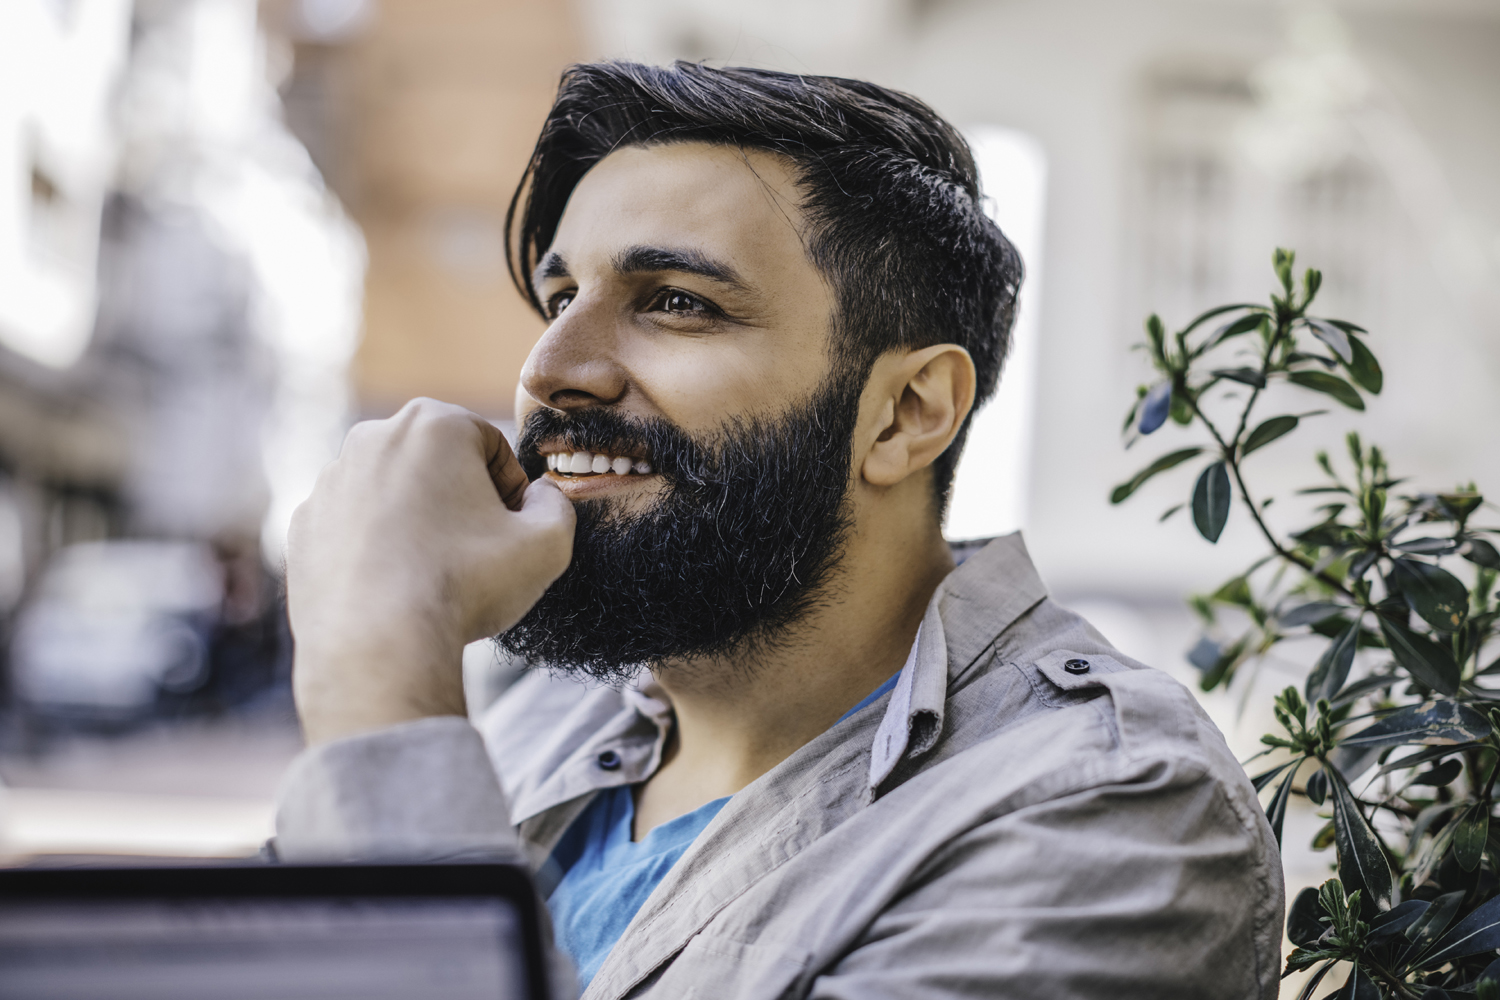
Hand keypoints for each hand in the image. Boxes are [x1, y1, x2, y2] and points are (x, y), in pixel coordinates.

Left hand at [287, 398, 574, 744]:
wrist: (377, 646)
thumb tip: (541, 497)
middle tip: (475, 552)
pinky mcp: (304, 525)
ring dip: (418, 522)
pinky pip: (355, 526)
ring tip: (434, 573)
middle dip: (460, 500)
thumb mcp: (548, 543)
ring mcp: (330, 482)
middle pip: (437, 464)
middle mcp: (372, 438)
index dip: (510, 490)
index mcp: (433, 424)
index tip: (509, 530)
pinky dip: (376, 547)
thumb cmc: (464, 585)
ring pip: (393, 493)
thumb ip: (557, 505)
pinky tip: (396, 586)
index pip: (490, 445)